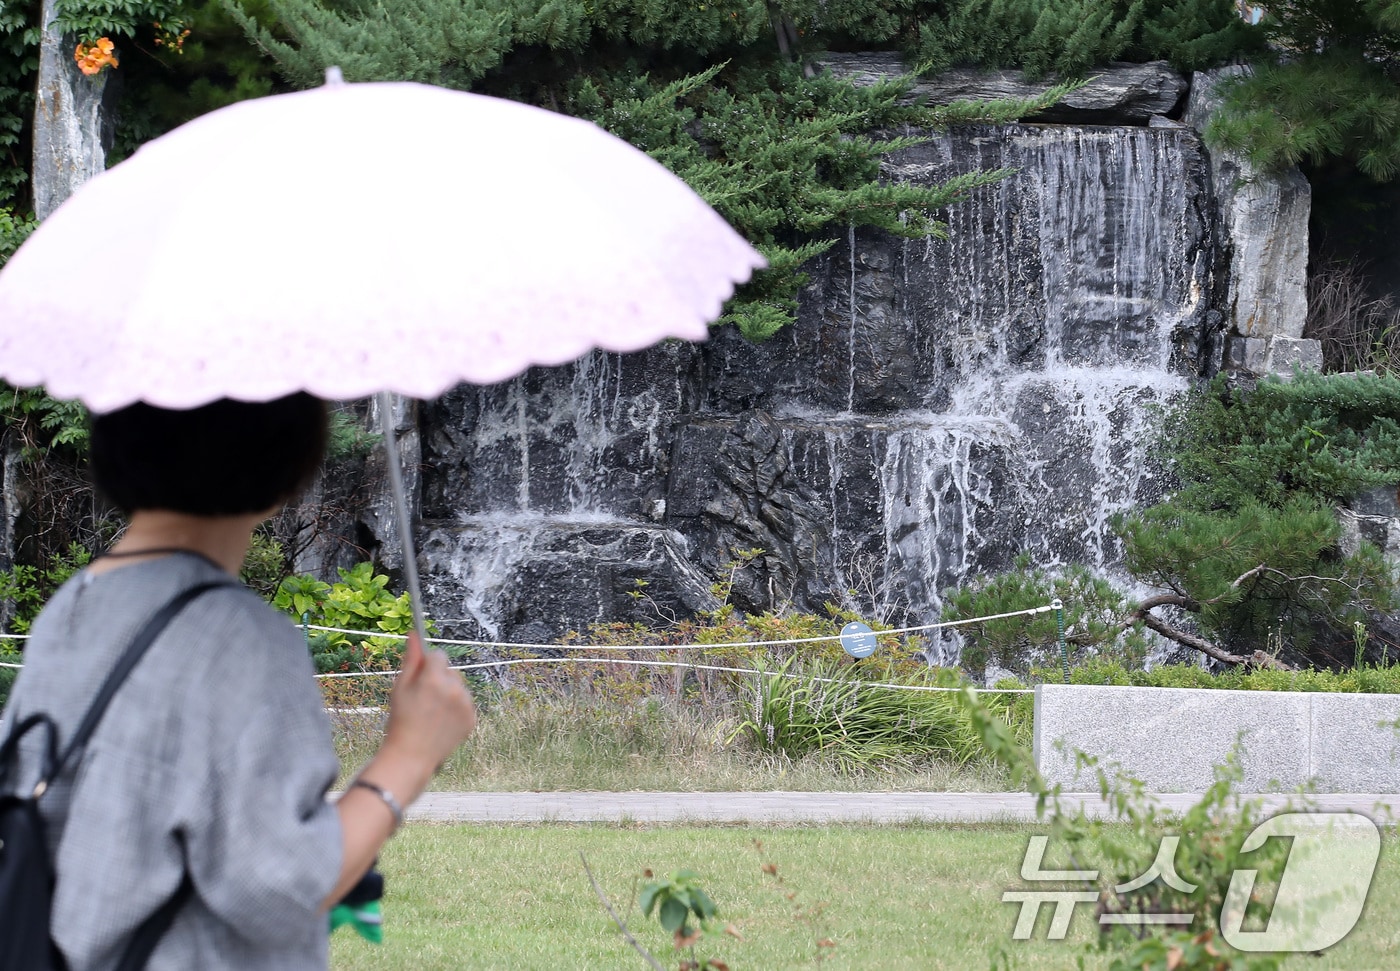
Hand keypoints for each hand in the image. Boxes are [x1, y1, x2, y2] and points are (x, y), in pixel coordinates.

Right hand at [380, 631, 476, 791]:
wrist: (411, 756)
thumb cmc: (401, 720)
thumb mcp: (400, 687)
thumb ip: (411, 659)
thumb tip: (414, 633)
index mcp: (433, 678)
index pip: (438, 656)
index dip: (427, 666)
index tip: (420, 679)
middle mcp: (454, 688)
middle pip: (450, 671)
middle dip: (439, 679)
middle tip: (423, 699)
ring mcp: (465, 704)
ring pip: (459, 686)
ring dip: (449, 693)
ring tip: (432, 713)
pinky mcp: (472, 718)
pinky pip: (465, 703)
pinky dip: (456, 708)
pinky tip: (442, 721)